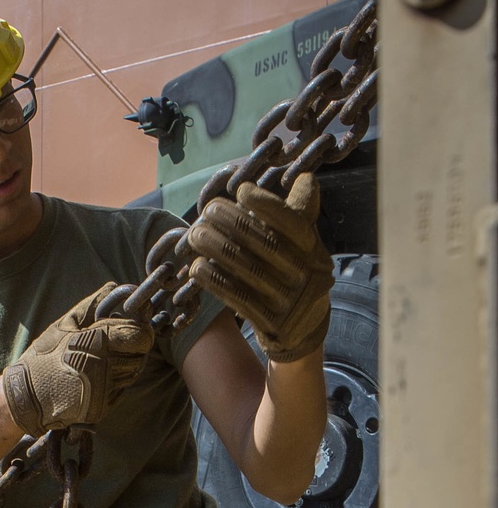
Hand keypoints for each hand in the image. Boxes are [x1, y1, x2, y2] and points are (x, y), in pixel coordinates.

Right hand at [2, 282, 152, 433]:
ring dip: (125, 364)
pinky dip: (115, 382)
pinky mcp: (102, 407)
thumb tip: (113, 287)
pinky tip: (97, 377)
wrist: (26, 396)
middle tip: (121, 343)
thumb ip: (91, 305)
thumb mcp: (64, 326)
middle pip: (141, 355)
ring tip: (105, 359)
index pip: (140, 335)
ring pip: (132, 373)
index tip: (136, 326)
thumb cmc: (43, 357)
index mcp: (96, 343)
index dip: (142, 330)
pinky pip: (120, 390)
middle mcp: (104, 368)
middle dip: (135, 347)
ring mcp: (104, 390)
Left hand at [187, 173, 331, 361]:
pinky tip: (196, 267)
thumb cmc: (295, 272)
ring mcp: (288, 300)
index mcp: (313, 250)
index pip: (293, 223)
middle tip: (208, 210)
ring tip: (195, 233)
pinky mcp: (270, 322)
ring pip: (248, 270)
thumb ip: (300, 215)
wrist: (305, 328)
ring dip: (217, 249)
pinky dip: (215, 281)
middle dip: (233, 223)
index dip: (267, 205)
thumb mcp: (306, 245)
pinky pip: (238, 298)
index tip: (241, 189)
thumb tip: (304, 179)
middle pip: (266, 244)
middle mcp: (304, 274)